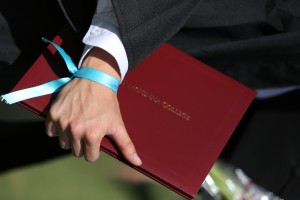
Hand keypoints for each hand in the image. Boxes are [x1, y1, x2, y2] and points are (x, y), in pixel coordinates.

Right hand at [45, 47, 141, 165]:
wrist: (95, 79)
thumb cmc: (108, 103)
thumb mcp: (118, 124)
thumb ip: (126, 146)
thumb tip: (138, 163)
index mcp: (92, 135)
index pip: (90, 157)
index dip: (95, 149)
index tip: (97, 138)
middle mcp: (75, 130)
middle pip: (76, 151)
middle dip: (83, 144)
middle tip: (89, 129)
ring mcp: (63, 122)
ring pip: (64, 143)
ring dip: (70, 137)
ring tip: (79, 124)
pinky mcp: (53, 113)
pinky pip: (51, 132)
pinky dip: (58, 128)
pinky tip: (68, 120)